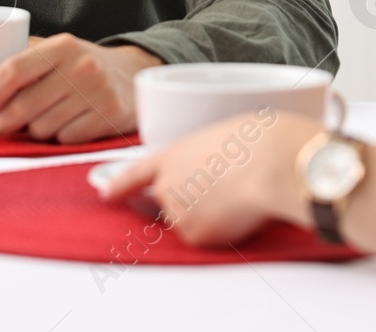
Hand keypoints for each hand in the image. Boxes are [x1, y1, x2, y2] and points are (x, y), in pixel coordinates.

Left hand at [0, 33, 160, 142]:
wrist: (132, 73)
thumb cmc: (81, 67)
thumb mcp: (50, 60)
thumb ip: (10, 77)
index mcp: (61, 46)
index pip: (13, 70)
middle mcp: (81, 67)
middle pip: (23, 106)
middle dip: (7, 120)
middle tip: (8, 121)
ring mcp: (97, 92)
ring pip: (42, 128)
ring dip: (37, 129)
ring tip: (47, 117)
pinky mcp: (110, 116)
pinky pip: (65, 139)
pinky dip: (61, 137)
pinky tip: (69, 123)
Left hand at [102, 111, 321, 247]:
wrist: (269, 163)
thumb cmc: (256, 142)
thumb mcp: (220, 138)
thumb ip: (202, 160)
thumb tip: (210, 178)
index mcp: (172, 155)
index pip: (135, 175)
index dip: (118, 186)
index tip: (106, 195)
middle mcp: (166, 186)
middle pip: (167, 203)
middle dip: (189, 202)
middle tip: (221, 192)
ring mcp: (176, 212)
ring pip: (191, 222)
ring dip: (210, 215)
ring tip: (239, 196)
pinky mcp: (194, 235)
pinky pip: (208, 238)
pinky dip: (223, 230)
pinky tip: (239, 212)